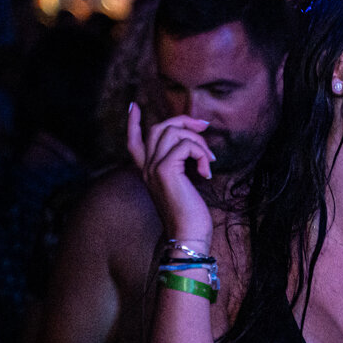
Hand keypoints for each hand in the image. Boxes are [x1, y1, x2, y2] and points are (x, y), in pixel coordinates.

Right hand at [127, 103, 214, 244]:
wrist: (188, 236)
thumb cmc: (190, 215)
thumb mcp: (183, 185)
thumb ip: (181, 165)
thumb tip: (193, 142)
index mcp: (148, 172)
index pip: (133, 142)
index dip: (133, 123)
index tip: (134, 106)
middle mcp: (146, 168)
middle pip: (159, 128)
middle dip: (183, 121)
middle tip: (204, 127)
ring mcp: (153, 168)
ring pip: (174, 133)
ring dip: (199, 142)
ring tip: (210, 161)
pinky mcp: (165, 170)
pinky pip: (186, 146)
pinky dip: (202, 154)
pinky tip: (207, 172)